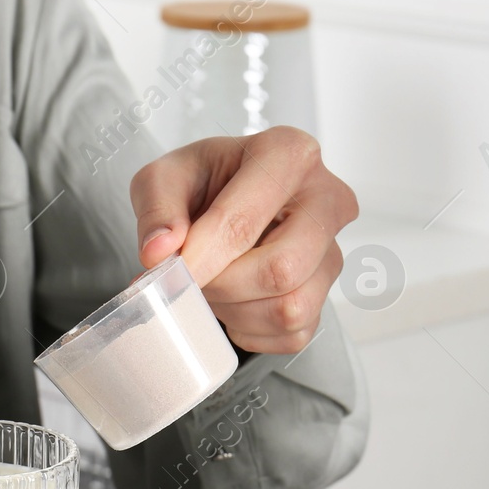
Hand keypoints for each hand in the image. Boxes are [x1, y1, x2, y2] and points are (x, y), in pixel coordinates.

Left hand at [130, 126, 358, 353]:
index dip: (203, 257)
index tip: (171, 273)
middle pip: (282, 270)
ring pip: (290, 308)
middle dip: (224, 286)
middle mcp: (326, 201)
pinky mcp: (325, 297)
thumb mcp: (164, 178)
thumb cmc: (204, 186)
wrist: (225, 206)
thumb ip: (156, 208)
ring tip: (214, 283)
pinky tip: (234, 299)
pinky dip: (249, 328)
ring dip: (236, 310)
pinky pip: (290, 333)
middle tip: (192, 278)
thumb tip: (160, 251)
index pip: (245, 220)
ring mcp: (331, 253)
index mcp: (289, 155)